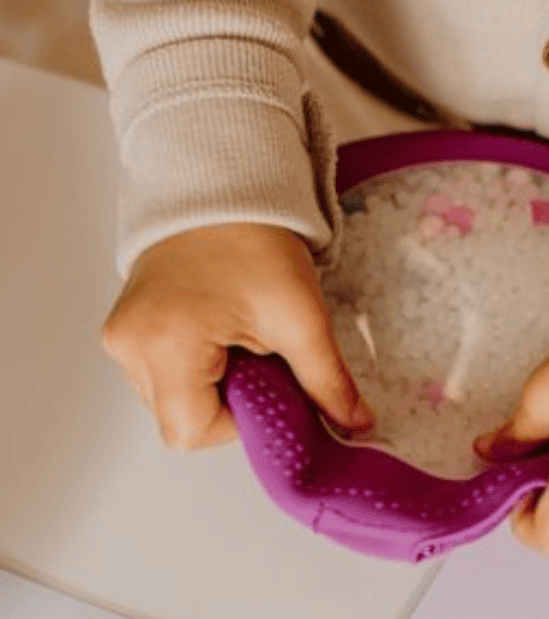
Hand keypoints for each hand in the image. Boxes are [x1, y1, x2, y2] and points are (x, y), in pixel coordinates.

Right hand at [102, 223, 373, 449]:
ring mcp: (122, 338)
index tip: (272, 386)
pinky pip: (167, 376)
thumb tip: (356, 425)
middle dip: (233, 403)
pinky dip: (201, 368)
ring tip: (241, 336)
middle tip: (263, 355)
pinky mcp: (128, 330)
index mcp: (163, 345)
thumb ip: (327, 381)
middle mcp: (129, 347)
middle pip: (182, 420)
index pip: (193, 432)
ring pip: (175, 401)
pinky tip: (222, 333)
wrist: (220, 186)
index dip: (241, 423)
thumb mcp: (301, 318)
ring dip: (218, 386)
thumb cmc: (254, 241)